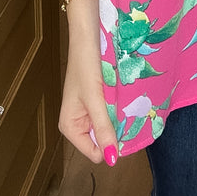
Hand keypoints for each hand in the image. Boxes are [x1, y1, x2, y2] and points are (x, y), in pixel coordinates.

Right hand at [60, 34, 117, 164]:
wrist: (87, 35)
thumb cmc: (85, 65)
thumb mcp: (95, 99)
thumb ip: (103, 129)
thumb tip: (112, 160)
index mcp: (70, 127)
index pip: (95, 152)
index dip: (111, 144)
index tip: (126, 129)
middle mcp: (77, 122)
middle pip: (102, 140)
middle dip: (115, 130)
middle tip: (126, 113)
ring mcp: (87, 110)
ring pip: (108, 125)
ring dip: (118, 117)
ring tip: (126, 104)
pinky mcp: (96, 98)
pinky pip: (110, 112)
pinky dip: (118, 107)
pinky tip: (124, 97)